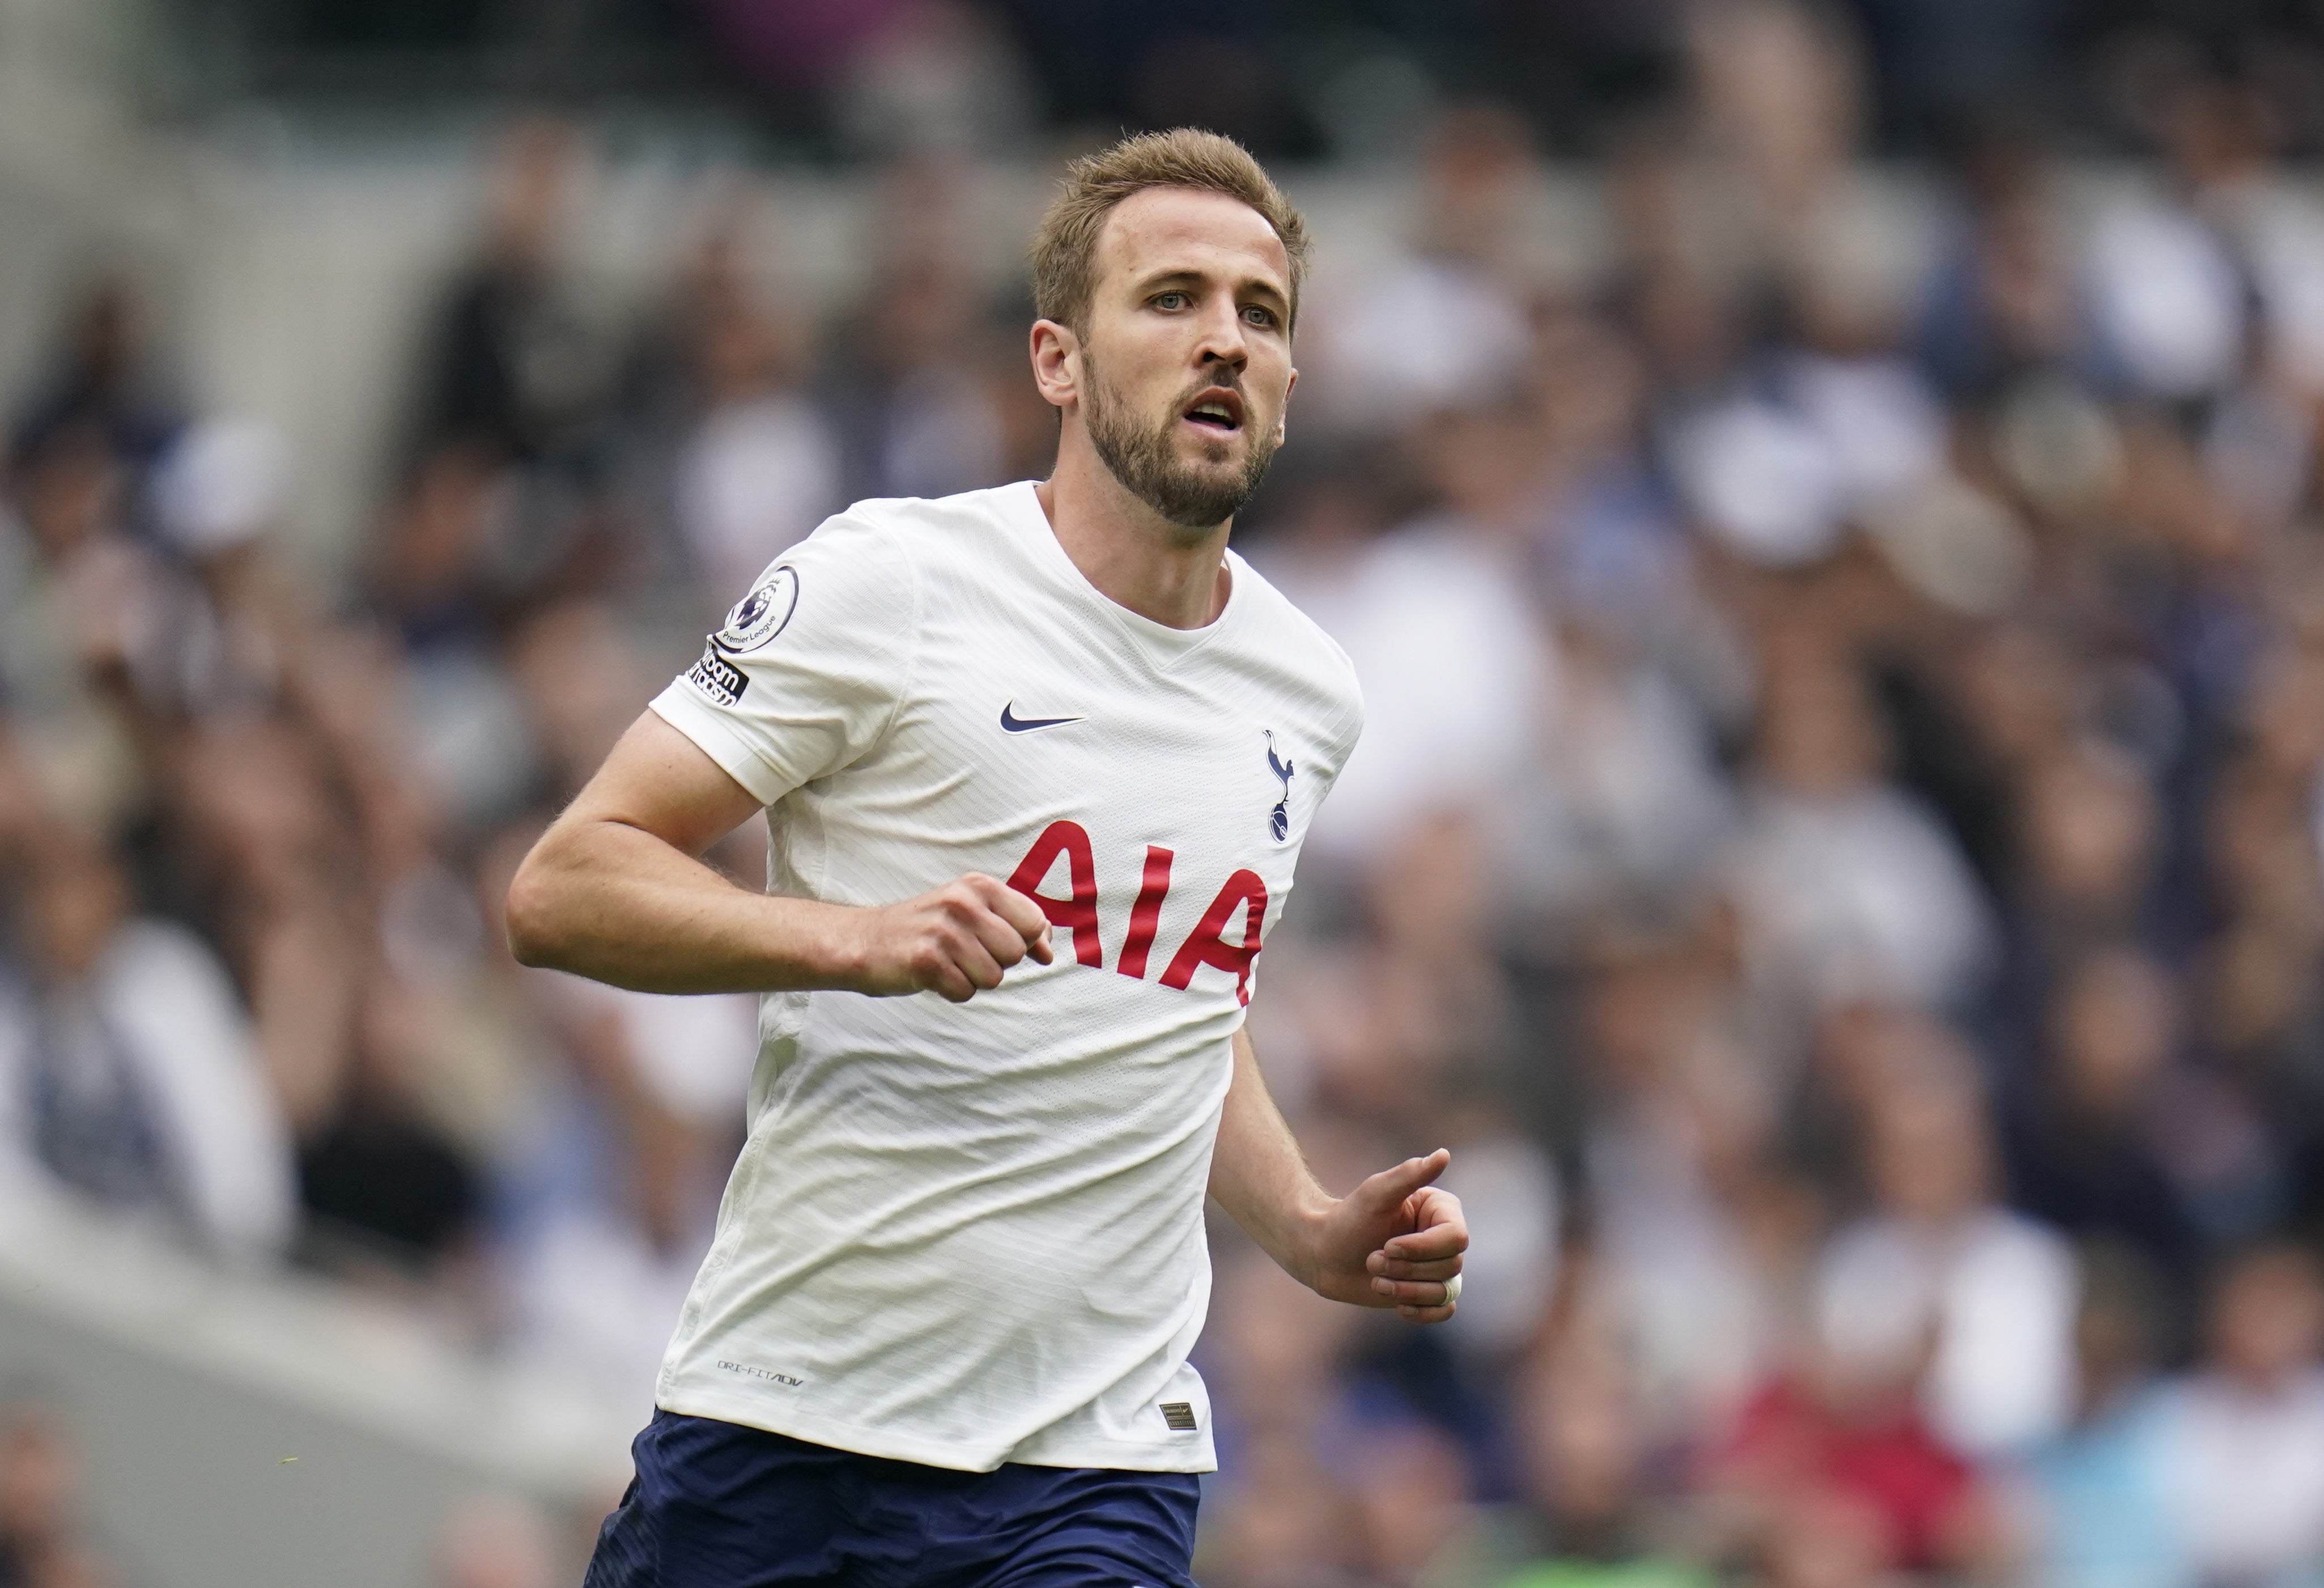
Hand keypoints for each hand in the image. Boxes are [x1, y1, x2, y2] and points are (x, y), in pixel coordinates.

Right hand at [843, 873, 1054, 1001]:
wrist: (863, 941)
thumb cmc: (926, 930)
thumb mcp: (971, 912)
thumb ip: (1015, 925)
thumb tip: (1048, 951)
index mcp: (978, 886)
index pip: (1034, 921)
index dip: (1025, 941)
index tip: (997, 944)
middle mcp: (963, 903)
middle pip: (1015, 953)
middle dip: (995, 963)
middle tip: (963, 954)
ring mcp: (944, 931)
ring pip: (993, 977)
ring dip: (972, 979)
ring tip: (947, 963)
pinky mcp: (926, 960)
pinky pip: (965, 991)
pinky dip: (952, 991)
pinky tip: (933, 975)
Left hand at [1301, 1149, 1466, 1322]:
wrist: (1324, 1253)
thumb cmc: (1348, 1218)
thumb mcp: (1375, 1193)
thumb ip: (1409, 1174)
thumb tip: (1443, 1154)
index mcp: (1441, 1210)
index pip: (1456, 1238)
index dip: (1422, 1248)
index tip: (1387, 1245)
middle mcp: (1444, 1237)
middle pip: (1450, 1266)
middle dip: (1406, 1269)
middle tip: (1372, 1259)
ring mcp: (1437, 1266)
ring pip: (1444, 1291)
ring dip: (1404, 1289)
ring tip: (1375, 1278)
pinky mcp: (1426, 1291)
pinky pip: (1444, 1311)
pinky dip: (1422, 1312)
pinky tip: (1398, 1306)